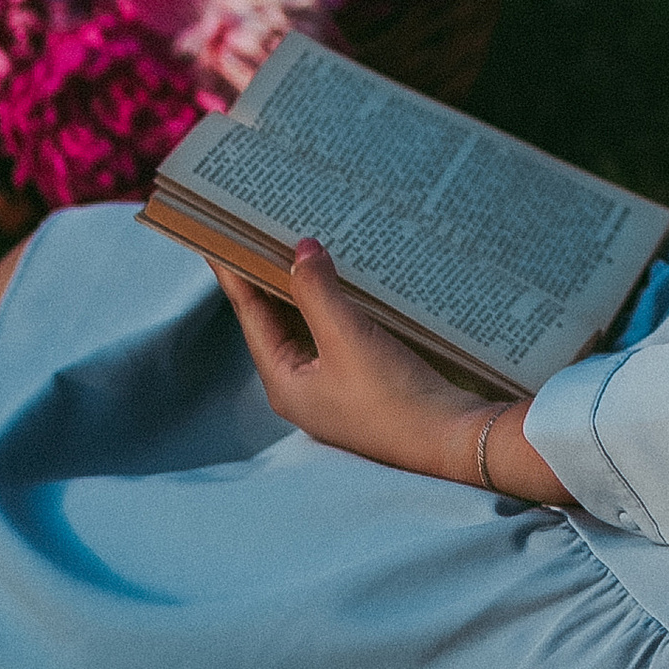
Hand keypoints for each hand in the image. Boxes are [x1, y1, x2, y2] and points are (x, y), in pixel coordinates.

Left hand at [213, 245, 572, 503]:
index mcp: (285, 382)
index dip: (235, 274)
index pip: (251, 316)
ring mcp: (332, 386)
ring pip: (306, 325)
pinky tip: (344, 280)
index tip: (218, 236)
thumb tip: (300, 250)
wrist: (450, 438)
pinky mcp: (362, 382)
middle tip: (258, 230)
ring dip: (303, 287)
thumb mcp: (348, 337)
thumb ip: (317, 291)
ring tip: (298, 244)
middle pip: (275, 320)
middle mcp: (302, 386)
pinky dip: (333, 303)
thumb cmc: (392, 398)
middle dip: (268, 276)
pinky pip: (335, 332)